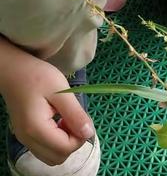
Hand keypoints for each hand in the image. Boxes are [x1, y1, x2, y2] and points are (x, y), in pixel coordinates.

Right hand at [0, 40, 94, 165]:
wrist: (14, 71)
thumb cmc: (38, 77)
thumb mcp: (61, 91)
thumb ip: (75, 114)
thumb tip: (89, 133)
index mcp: (36, 129)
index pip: (65, 148)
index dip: (80, 137)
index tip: (83, 118)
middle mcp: (28, 140)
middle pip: (58, 157)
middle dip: (73, 141)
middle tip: (74, 118)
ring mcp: (24, 139)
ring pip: (51, 156)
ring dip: (65, 142)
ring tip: (66, 119)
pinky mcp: (25, 134)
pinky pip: (44, 148)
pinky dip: (56, 140)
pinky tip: (58, 120)